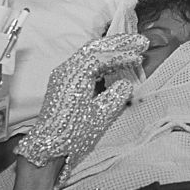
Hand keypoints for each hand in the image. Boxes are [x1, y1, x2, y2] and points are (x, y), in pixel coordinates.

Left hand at [15, 34, 148, 182]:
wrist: (47, 148)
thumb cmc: (71, 133)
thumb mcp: (99, 116)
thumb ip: (115, 97)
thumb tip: (125, 84)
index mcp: (74, 75)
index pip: (101, 56)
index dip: (123, 54)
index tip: (140, 55)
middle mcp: (67, 70)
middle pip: (95, 48)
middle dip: (119, 43)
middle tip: (141, 41)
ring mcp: (64, 75)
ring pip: (90, 54)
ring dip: (111, 50)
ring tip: (132, 48)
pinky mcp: (65, 83)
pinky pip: (85, 64)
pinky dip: (103, 61)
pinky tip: (115, 64)